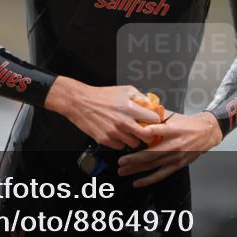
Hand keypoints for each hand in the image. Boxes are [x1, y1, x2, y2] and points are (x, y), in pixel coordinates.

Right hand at [45, 76, 159, 149]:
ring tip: (128, 131)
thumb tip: (152, 105)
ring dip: (133, 139)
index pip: (154, 120)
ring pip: (134, 144)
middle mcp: (124, 122)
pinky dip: (120, 142)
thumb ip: (141, 97)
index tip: (153, 122)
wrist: (80, 102)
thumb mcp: (125, 90)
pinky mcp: (105, 140)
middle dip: (149, 135)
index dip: (155, 121)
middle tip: (145, 132)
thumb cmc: (102, 95)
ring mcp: (114, 132)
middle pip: (147, 136)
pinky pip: (120, 146)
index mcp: (130, 108)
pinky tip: (117, 134)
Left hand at [117, 111, 222, 187]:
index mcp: (173, 130)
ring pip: (152, 165)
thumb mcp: (173, 117)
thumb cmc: (187, 124)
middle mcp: (174, 144)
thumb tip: (138, 115)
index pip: (158, 130)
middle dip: (133, 159)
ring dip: (136, 169)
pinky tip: (137, 182)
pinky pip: (160, 175)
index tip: (132, 134)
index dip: (146, 132)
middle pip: (151, 154)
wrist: (206, 133)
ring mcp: (175, 157)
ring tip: (122, 170)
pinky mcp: (176, 165)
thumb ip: (156, 117)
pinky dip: (148, 180)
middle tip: (120, 161)